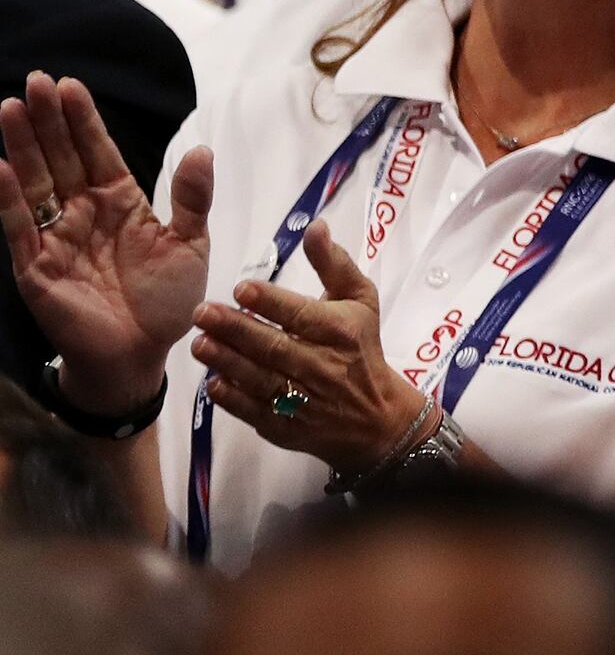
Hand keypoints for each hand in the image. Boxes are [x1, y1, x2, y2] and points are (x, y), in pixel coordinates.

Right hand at [0, 76, 211, 411]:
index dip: (83, 120)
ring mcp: (56, 237)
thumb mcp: (191, 244)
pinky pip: (20, 227)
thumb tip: (202, 148)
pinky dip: (10, 199)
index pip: (98, 151)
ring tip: (11, 107)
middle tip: (34, 81)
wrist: (141, 356)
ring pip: (35, 182)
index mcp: (120, 202)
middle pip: (61, 158)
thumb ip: (192, 198)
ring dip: (23, 146)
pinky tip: (2, 167)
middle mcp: (83, 213)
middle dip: (47, 120)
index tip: (70, 84)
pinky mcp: (36, 267)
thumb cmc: (166, 301)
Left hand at [191, 217, 431, 475]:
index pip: (301, 315)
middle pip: (274, 347)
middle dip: (236, 330)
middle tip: (202, 313)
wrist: (375, 418)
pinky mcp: (286, 428)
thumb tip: (314, 227)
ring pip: (259, 379)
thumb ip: (334, 264)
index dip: (271, 302)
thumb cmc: (361, 348)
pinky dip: (232, 398)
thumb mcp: (360, 300)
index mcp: (341, 331)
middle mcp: (323, 366)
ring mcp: (305, 401)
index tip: (241, 289)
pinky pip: (253, 411)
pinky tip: (212, 381)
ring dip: (226, 362)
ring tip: (199, 344)